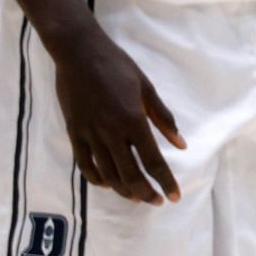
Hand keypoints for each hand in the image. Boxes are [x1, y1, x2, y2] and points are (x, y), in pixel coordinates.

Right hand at [51, 24, 185, 204]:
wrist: (79, 54)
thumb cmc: (118, 67)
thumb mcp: (147, 88)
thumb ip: (164, 118)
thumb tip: (181, 144)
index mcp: (133, 120)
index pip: (153, 161)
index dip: (165, 181)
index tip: (174, 196)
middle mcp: (111, 132)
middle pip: (130, 173)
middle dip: (146, 191)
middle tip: (157, 202)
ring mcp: (89, 134)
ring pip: (107, 173)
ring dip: (123, 189)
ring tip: (136, 197)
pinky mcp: (74, 132)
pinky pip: (85, 163)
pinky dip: (97, 178)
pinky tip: (108, 184)